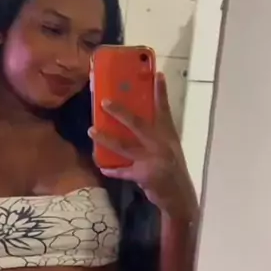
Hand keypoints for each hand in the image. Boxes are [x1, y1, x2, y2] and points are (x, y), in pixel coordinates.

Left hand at [90, 72, 196, 219]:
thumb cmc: (172, 169)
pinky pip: (123, 171)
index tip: (157, 74)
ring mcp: (152, 159)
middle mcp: (161, 144)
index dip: (161, 92)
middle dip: (120, 112)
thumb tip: (130, 121)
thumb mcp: (170, 148)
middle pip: (138, 124)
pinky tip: (102, 165)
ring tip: (91, 130)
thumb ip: (155, 135)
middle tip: (104, 102)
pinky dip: (112, 168)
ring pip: (124, 146)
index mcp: (168, 135)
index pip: (165, 109)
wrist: (179, 197)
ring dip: (105, 139)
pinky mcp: (144, 175)